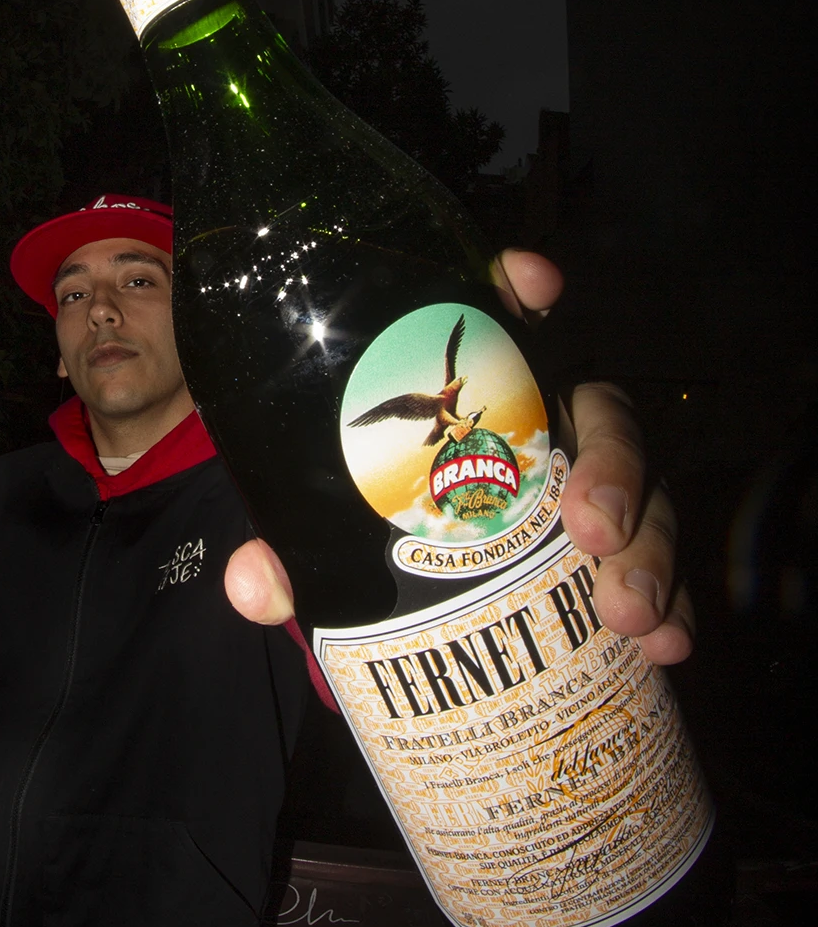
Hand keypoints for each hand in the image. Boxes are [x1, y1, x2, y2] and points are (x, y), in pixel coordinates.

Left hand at [223, 249, 693, 664]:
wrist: (415, 619)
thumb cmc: (367, 544)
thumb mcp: (322, 548)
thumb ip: (289, 557)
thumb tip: (255, 587)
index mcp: (472, 401)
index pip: (502, 323)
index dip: (520, 288)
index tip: (531, 281)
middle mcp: (542, 429)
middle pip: (599, 415)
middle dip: (611, 464)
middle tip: (591, 529)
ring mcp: (589, 491)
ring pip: (646, 494)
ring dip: (650, 548)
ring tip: (629, 615)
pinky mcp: (618, 555)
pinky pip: (657, 568)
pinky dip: (671, 607)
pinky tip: (666, 646)